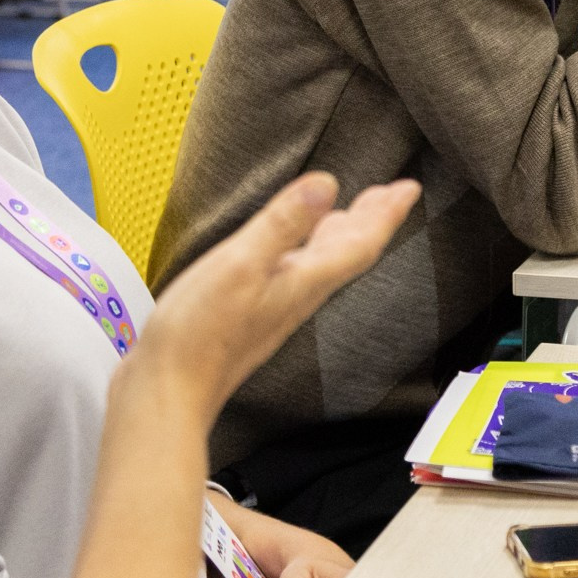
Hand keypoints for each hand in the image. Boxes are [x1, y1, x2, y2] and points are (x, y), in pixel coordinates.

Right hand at [138, 174, 418, 409]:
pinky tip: (292, 249)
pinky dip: (307, 250)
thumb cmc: (199, 336)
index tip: (408, 188)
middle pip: (346, 253)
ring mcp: (274, 307)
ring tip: (351, 212)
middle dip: (370, 220)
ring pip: (322, 264)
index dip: (385, 214)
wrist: (168, 392)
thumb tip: (327, 184)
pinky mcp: (251, 314)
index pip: (358, 244)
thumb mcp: (241, 264)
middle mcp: (296, 296)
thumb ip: (282, 224)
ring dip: (342, 234)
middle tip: (392, 193)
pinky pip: (295, 273)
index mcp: (302, 282)